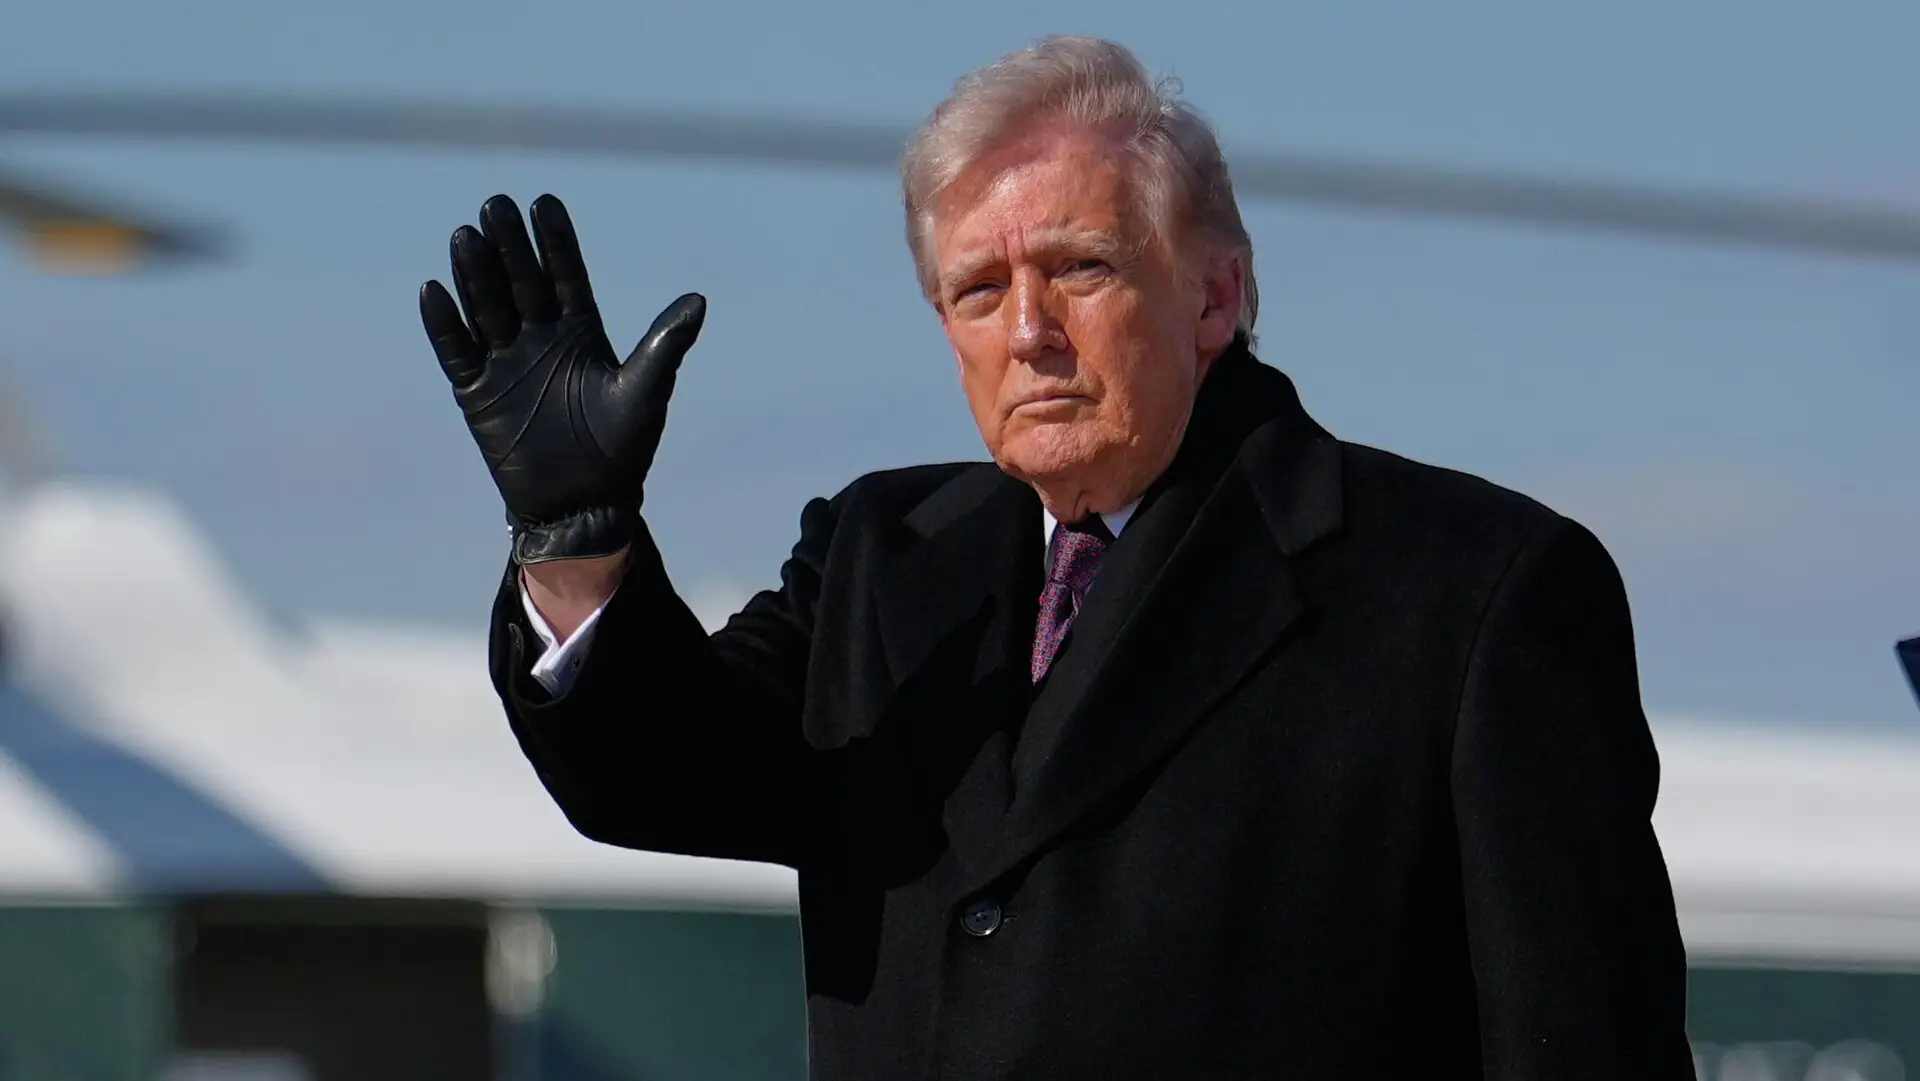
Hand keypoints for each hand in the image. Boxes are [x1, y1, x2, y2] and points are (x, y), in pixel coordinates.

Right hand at [419, 193, 704, 563]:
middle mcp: (540, 338)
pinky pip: (456, 351)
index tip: (545, 202)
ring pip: (486, 307)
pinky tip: (434, 290)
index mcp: (582, 332)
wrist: (584, 506)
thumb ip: (664, 344)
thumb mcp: (645, 392)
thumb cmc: (622, 451)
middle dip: (509, 245)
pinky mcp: (477, 393)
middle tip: (497, 204)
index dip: (555, 241)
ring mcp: (506, 363)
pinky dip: (444, 324)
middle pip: (520, 281)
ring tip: (467, 235)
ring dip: (476, 274)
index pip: (565, 275)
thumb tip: (698, 300)